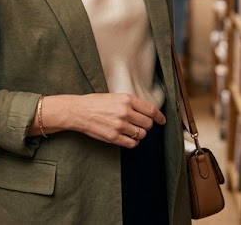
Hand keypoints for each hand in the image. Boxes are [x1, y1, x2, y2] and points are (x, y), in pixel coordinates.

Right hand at [49, 93, 165, 148]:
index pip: (151, 110)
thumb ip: (130, 104)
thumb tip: (146, 113)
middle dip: (146, 126)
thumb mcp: (115, 97)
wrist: (78, 111)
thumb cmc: (95, 103)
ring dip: (139, 134)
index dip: (159, 117)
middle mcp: (125, 112)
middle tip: (140, 125)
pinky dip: (133, 142)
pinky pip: (132, 143)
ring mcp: (119, 125)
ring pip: (141, 134)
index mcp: (126, 99)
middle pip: (147, 124)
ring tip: (131, 131)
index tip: (162, 121)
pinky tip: (128, 138)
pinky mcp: (113, 137)